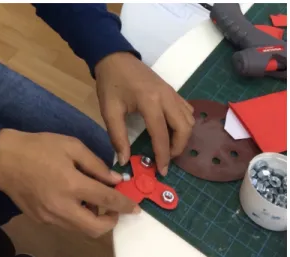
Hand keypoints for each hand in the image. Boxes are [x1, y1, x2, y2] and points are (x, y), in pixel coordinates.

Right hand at [0, 129, 139, 237]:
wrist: (2, 159)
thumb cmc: (38, 147)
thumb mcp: (71, 145)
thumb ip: (96, 164)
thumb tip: (115, 180)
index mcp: (71, 184)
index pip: (107, 200)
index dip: (125, 205)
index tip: (135, 207)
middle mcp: (62, 207)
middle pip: (95, 228)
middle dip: (111, 221)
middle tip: (114, 208)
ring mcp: (50, 216)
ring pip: (81, 229)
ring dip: (94, 220)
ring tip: (93, 200)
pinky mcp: (40, 219)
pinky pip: (66, 223)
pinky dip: (77, 216)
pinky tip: (74, 200)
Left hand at [95, 52, 194, 175]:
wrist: (115, 58)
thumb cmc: (110, 84)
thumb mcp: (109, 111)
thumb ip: (117, 137)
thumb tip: (124, 161)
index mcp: (150, 102)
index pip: (162, 135)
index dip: (163, 155)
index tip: (161, 171)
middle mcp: (167, 97)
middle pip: (184, 128)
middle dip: (178, 148)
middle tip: (166, 160)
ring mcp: (172, 93)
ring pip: (189, 119)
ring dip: (183, 137)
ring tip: (168, 148)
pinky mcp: (172, 91)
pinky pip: (186, 110)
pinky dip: (184, 124)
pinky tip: (172, 131)